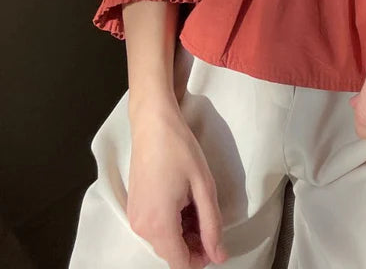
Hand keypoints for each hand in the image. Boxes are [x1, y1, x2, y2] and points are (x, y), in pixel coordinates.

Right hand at [127, 97, 227, 268]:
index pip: (180, 263)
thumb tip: (219, 255)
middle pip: (171, 253)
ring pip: (163, 240)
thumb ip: (212, 225)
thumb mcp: (204, 187)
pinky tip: (183, 200)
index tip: (215, 241)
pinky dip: (171, 222)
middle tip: (209, 218)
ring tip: (197, 204)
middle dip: (193, 244)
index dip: (202, 258)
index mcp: (159, 224)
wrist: (153, 123)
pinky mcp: (134, 207)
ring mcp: (134, 217)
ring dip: (183, 232)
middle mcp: (141, 226)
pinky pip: (154, 227)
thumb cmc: (178, 149)